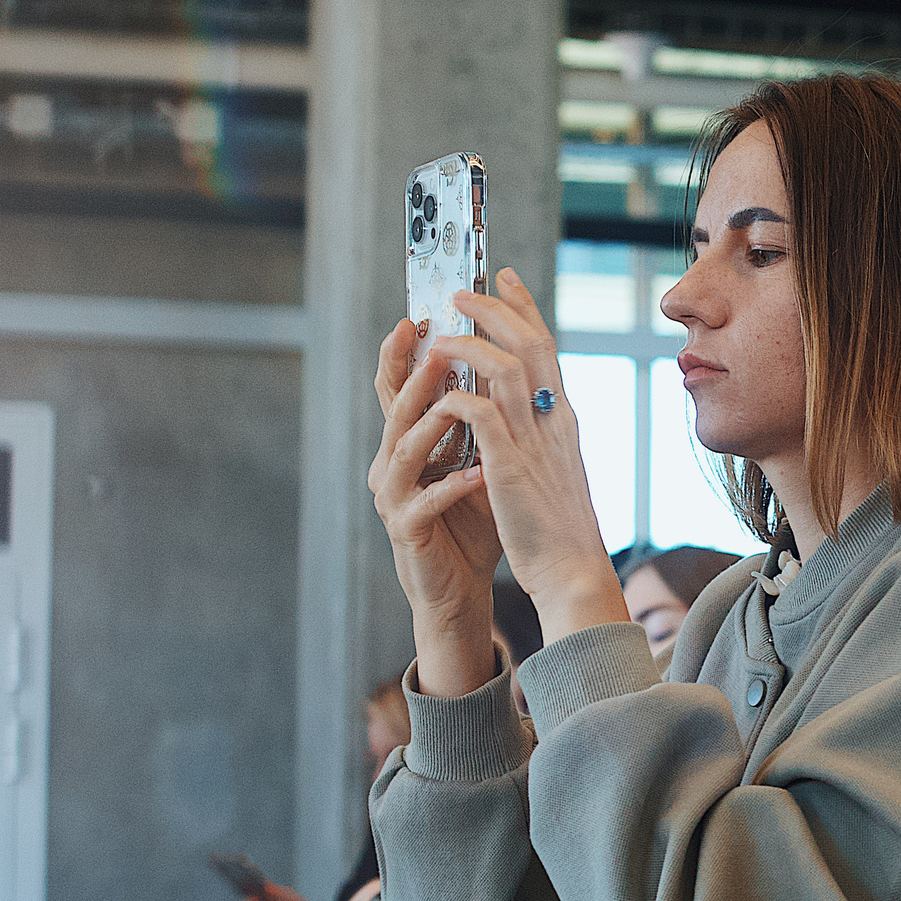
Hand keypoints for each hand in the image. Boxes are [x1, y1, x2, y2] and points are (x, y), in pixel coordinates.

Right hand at [370, 315, 501, 696]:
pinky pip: (425, 503)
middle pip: (397, 411)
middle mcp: (394, 463)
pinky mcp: (408, 531)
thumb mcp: (483, 457)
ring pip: (403, 452)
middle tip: (436, 346)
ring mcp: (396, 497)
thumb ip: (484, 417)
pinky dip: (450, 488)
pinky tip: (476, 476)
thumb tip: (506, 362)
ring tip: (451, 403)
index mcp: (411, 442)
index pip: (401, 389)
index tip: (416, 316)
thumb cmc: (474, 518)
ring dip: (428, 425)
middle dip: (416, 378)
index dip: (402, 353)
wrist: (463, 584)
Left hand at [429, 271, 630, 643]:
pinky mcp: (510, 467)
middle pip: (529, 343)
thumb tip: (522, 411)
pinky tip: (438, 390)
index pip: (546, 347)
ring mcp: (535, 442)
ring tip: (441, 331)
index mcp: (564, 420)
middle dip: (494, 309)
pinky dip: (458, 395)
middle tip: (463, 289)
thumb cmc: (558, 529)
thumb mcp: (553, 469)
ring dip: (469, 342)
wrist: (572, 572)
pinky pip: (481, 413)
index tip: (504, 278)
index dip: (524, 308)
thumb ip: (539, 435)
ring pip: (506, 368)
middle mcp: (554, 421)